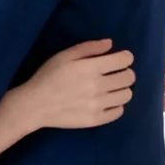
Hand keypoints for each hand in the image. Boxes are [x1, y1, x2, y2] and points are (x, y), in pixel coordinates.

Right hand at [5, 38, 135, 130]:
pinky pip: (119, 112)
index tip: (119, 59)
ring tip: (111, 88)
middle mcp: (98, 86)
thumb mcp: (64, 55)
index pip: (124, 60)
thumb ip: (89, 47)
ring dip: (122, 89)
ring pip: (127, 95)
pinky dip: (116, 105)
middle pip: (129, 78)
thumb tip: (111, 44)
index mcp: (91, 68)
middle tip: (115, 74)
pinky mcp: (96, 120)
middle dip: (125, 72)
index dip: (125, 57)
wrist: (35, 105)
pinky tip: (106, 101)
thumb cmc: (48, 76)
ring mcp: (98, 105)